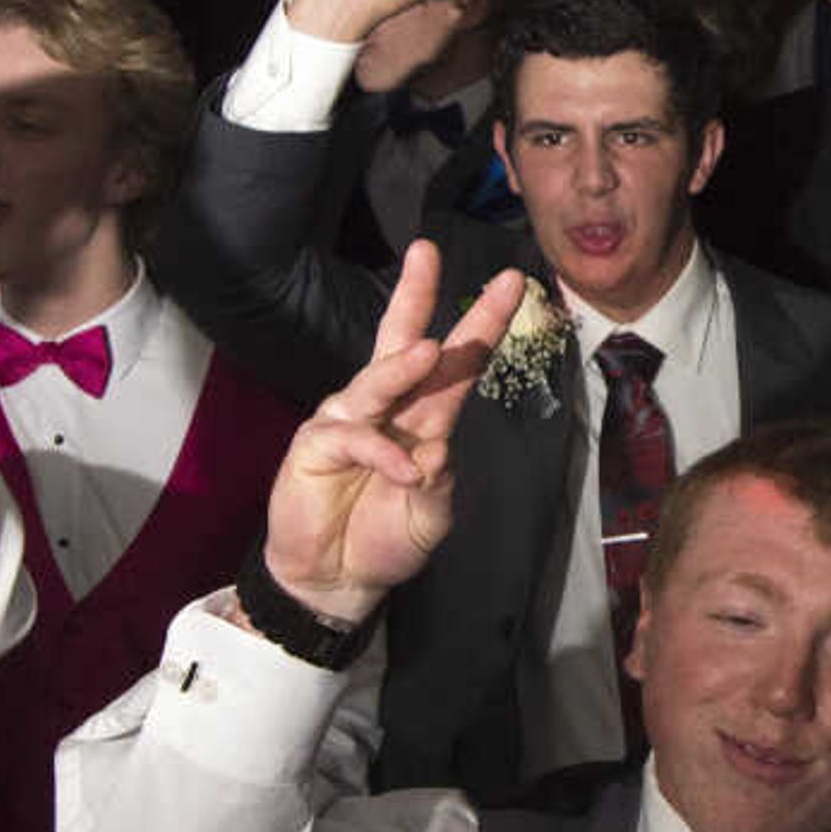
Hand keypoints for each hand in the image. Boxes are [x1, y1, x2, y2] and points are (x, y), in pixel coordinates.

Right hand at [259, 244, 530, 623]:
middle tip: (428, 250)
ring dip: (403, 366)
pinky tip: (405, 473)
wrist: (337, 580)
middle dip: (415, 294)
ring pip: (376, 380)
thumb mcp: (432, 516)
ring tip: (432, 350)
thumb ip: (439, 483)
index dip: (482, 324)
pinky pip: (354, 438)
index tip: (514, 284)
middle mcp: (386, 408)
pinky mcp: (315, 444)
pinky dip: (382, 454)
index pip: (458, 364)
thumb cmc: (386, 540)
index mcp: (424, 418)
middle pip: (402, 341)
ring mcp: (348, 421)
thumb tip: (435, 449)